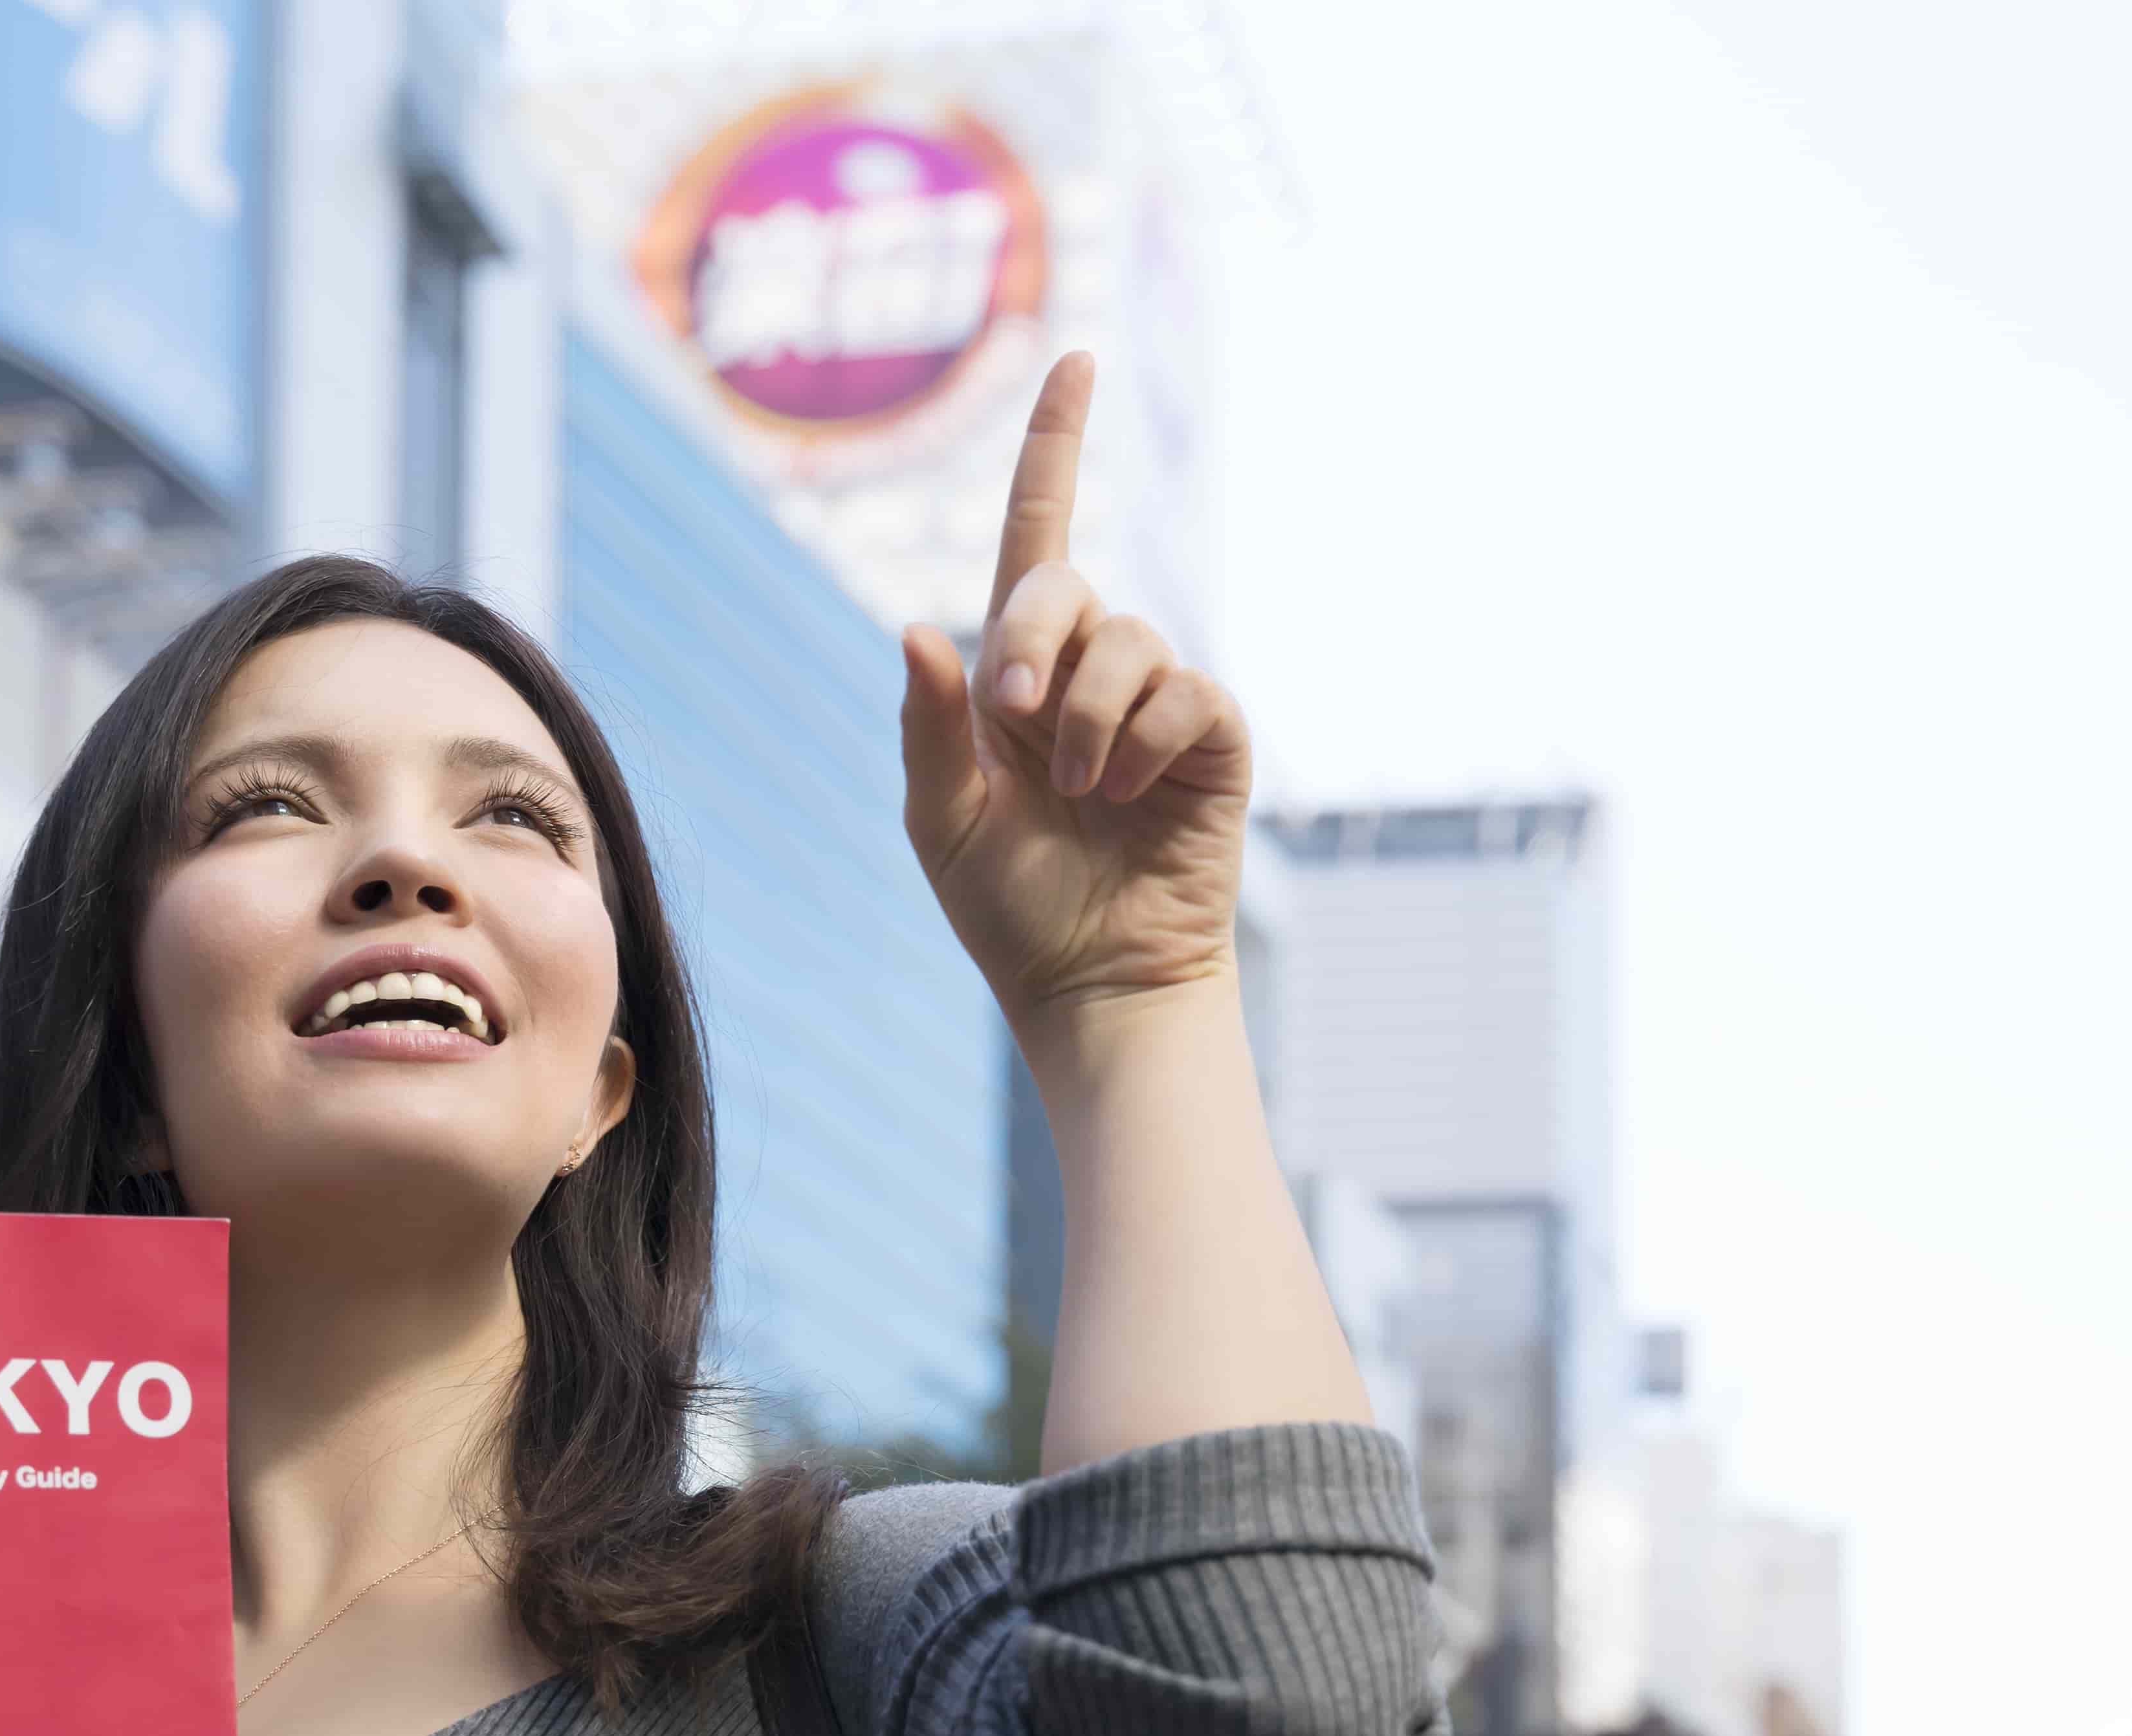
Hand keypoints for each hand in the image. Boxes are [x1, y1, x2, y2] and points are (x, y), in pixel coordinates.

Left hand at [897, 352, 1248, 1034]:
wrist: (1095, 982)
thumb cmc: (1012, 909)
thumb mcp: (943, 818)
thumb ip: (929, 724)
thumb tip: (919, 626)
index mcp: (1015, 677)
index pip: (1033, 537)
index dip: (1054, 446)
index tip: (1073, 357)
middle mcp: (1088, 672)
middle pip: (1064, 584)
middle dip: (1033, 641)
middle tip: (1019, 721)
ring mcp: (1155, 703)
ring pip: (1128, 642)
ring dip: (1091, 715)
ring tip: (1086, 789)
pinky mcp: (1212, 737)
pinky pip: (1185, 691)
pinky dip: (1147, 737)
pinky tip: (1135, 791)